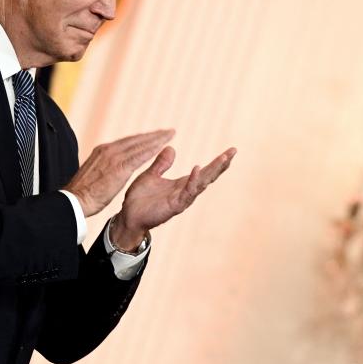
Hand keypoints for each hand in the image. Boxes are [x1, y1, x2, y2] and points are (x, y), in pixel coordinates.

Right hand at [65, 129, 174, 215]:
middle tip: (168, 131)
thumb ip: (103, 167)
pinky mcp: (119, 167)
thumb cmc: (83, 192)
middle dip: (153, 135)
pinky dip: (152, 149)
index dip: (142, 138)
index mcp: (102, 151)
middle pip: (136, 139)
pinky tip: (162, 146)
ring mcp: (114, 157)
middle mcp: (108, 150)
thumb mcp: (94, 174)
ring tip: (170, 134)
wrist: (75, 199)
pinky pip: (140, 155)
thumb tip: (109, 168)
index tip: (154, 136)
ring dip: (157, 139)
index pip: (126, 142)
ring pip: (140, 144)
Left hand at [110, 145, 237, 246]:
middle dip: (221, 164)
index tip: (230, 150)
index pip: (205, 170)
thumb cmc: (140, 198)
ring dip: (213, 171)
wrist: (129, 216)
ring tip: (223, 158)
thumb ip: (162, 163)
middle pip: (209, 176)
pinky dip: (193, 181)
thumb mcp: (151, 175)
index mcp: (182, 184)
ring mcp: (182, 199)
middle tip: (233, 151)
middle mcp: (186, 191)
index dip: (217, 161)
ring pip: (202, 183)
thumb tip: (171, 147)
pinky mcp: (175, 206)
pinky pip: (187, 192)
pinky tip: (198, 169)